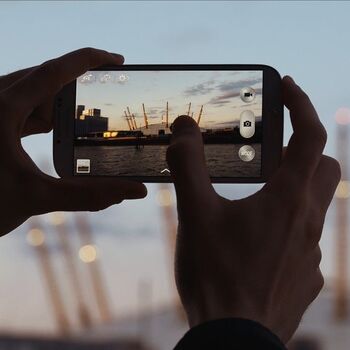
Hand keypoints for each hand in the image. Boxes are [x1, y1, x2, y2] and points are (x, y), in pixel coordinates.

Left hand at [0, 48, 146, 235]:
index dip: (89, 60)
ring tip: (83, 120)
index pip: (54, 71)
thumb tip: (136, 191)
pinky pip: (22, 106)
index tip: (116, 60)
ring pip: (32, 92)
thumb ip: (90, 195)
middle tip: (106, 98)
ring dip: (60, 104)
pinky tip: (56, 127)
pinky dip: (44, 115)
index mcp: (2, 108)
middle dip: (78, 88)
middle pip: (45, 79)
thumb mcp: (38, 197)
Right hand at [166, 76, 339, 342]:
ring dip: (294, 188)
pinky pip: (304, 239)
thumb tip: (184, 128)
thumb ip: (188, 165)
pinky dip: (288, 224)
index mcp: (288, 200)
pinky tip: (259, 238)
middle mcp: (308, 222)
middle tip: (274, 145)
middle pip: (325, 168)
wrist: (233, 340)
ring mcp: (310, 253)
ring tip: (259, 192)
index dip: (300, 104)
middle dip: (305, 148)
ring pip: (315, 206)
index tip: (286, 85)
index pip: (309, 136)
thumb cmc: (216, 274)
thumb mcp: (194, 213)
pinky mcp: (305, 277)